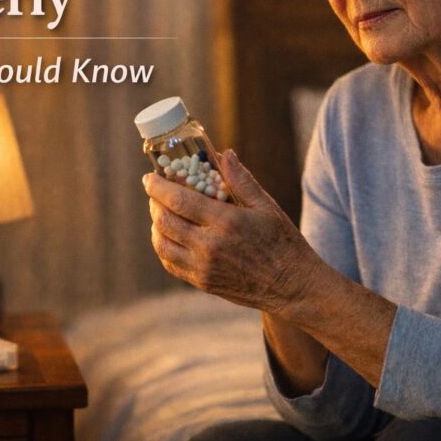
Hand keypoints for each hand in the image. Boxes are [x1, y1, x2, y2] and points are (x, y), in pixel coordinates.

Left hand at [143, 149, 324, 312]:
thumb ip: (241, 180)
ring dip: (156, 225)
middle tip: (156, 193)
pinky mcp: (203, 283)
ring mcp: (203, 268)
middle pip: (164, 221)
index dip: (157, 187)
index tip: (149, 177)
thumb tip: (224, 154)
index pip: (178, 200)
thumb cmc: (282, 242)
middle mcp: (209, 246)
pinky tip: (169, 236)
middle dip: (154, 203)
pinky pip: (171, 263)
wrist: (292, 287)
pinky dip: (163, 246)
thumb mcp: (266, 206)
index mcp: (226, 222)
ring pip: (162, 244)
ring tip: (161, 212)